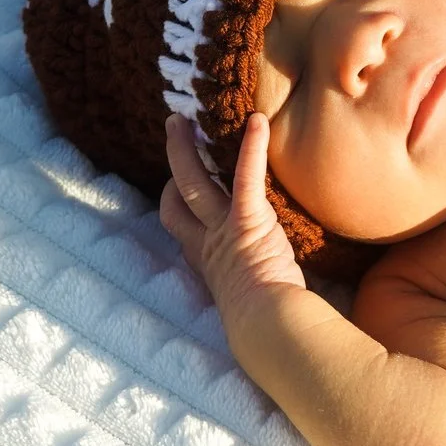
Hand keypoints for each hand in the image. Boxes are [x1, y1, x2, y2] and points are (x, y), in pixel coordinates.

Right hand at [160, 113, 305, 313]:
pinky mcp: (248, 221)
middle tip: (174, 129)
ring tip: (185, 119)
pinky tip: (256, 122)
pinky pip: (245, 178)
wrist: (268, 326)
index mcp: (206, 261)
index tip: (177, 184)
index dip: (175, 201)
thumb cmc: (265, 321)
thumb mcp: (246, 297)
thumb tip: (271, 287)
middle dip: (175, 161)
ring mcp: (224, 230)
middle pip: (178, 197)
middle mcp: (208, 243)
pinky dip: (251, 149)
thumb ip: (247, 282)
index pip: (180, 225)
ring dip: (187, 149)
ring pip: (195, 183)